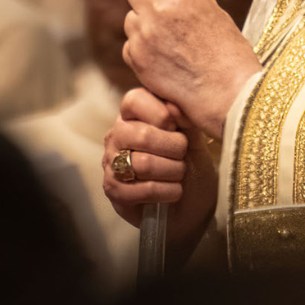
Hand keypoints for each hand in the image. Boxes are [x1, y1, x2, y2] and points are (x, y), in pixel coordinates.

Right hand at [103, 87, 215, 245]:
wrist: (194, 205)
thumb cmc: (191, 165)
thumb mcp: (194, 136)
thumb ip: (183, 117)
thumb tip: (174, 106)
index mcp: (132, 116)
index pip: (134, 100)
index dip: (161, 113)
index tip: (179, 128)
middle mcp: (116, 136)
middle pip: (141, 134)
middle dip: (174, 148)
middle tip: (183, 156)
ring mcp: (110, 164)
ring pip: (143, 163)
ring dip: (173, 172)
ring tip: (180, 175)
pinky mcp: (113, 191)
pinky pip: (143, 189)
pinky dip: (167, 192)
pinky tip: (173, 192)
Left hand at [124, 0, 261, 136]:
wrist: (228, 93)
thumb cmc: (226, 51)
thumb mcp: (210, 7)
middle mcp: (158, 7)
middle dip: (147, 0)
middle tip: (166, 17)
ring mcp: (144, 33)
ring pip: (131, 19)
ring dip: (144, 27)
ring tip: (171, 44)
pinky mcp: (136, 57)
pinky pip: (130, 44)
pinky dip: (142, 51)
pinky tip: (165, 60)